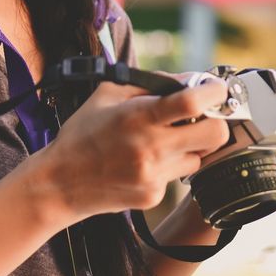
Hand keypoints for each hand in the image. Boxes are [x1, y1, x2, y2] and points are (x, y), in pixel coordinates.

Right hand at [25, 80, 229, 221]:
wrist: (60, 183)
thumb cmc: (83, 133)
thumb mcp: (109, 93)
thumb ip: (151, 82)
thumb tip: (190, 79)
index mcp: (139, 117)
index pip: (192, 103)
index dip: (213, 92)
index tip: (216, 89)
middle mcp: (151, 148)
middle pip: (215, 134)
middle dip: (215, 121)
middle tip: (202, 117)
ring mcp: (154, 175)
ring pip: (200, 156)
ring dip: (191, 145)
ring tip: (164, 140)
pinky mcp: (154, 196)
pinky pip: (178, 175)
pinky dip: (170, 164)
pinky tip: (145, 161)